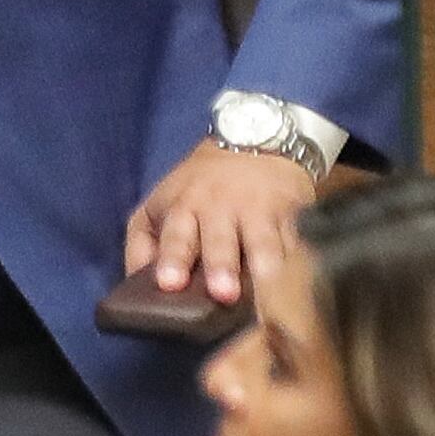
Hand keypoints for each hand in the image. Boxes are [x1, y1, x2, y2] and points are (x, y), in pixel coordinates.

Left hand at [125, 142, 317, 305]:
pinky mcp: (292, 216)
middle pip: (220, 241)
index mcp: (185, 208)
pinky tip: (299, 281)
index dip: (172, 258)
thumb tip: (134, 285)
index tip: (169, 283)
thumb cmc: (200, 187)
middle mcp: (222, 209)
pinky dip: (297, 261)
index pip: (177, 235)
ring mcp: (259, 213)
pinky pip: (295, 242)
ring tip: (265, 290)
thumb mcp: (160, 203)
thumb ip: (142, 242)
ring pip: (262, 242)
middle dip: (220, 265)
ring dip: (263, 266)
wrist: (254, 142)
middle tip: (222, 293)